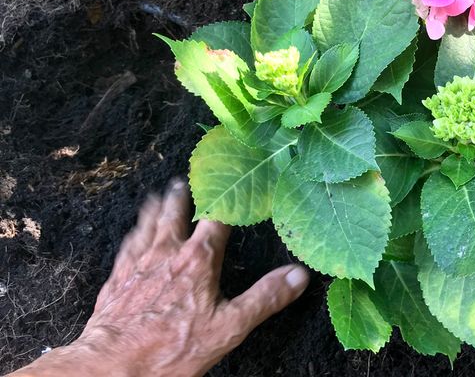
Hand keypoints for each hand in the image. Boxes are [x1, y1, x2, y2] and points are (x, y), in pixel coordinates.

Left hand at [10, 181, 308, 376]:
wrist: (112, 366)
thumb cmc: (170, 349)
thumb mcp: (228, 327)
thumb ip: (264, 298)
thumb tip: (298, 275)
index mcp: (198, 260)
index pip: (217, 218)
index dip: (228, 201)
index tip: (235, 186)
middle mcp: (166, 253)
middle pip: (175, 213)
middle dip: (183, 196)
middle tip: (185, 181)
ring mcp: (138, 263)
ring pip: (149, 224)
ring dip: (156, 207)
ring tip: (160, 196)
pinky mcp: (117, 279)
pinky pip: (127, 245)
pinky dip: (135, 233)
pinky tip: (134, 233)